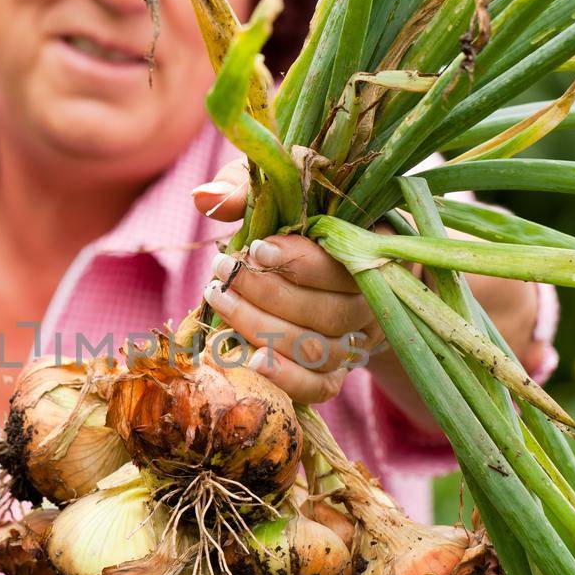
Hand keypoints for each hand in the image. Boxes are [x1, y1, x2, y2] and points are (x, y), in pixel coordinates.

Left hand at [191, 161, 386, 404]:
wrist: (329, 264)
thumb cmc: (300, 216)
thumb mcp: (277, 190)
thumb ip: (245, 187)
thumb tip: (203, 198)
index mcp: (370, 251)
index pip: (343, 265)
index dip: (300, 261)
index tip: (256, 249)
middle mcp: (371, 302)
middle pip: (327, 312)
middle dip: (267, 294)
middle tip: (221, 274)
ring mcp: (356, 341)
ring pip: (319, 350)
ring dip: (262, 329)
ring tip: (220, 301)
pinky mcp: (337, 371)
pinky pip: (320, 386)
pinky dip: (286, 378)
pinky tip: (249, 362)